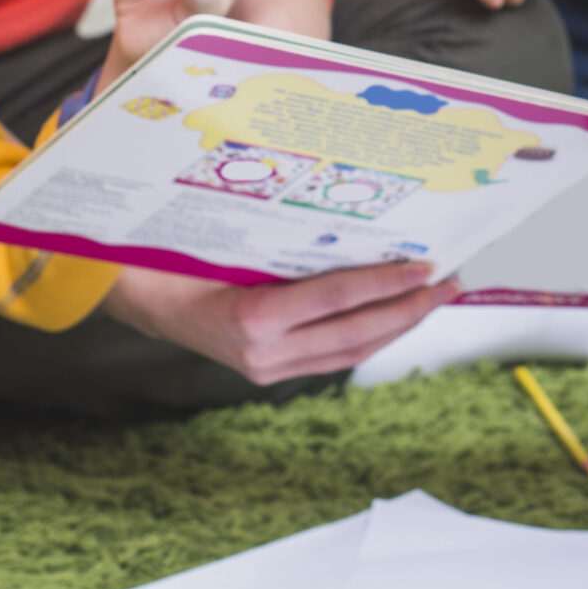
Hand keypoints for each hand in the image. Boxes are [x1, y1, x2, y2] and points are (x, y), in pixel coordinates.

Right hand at [103, 260, 458, 385]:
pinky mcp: (270, 372)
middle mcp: (262, 352)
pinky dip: (370, 337)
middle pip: (354, 333)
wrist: (138, 297)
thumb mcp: (226, 238)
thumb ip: (281, 240)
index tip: (422, 267)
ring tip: (435, 299)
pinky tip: (395, 317)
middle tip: (449, 283)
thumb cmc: (176, 257)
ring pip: (350, 352)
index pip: (334, 299)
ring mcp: (267, 368)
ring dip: (399, 325)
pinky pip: (333, 358)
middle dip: (409, 308)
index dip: (384, 283)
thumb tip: (348, 217)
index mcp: (250, 317)